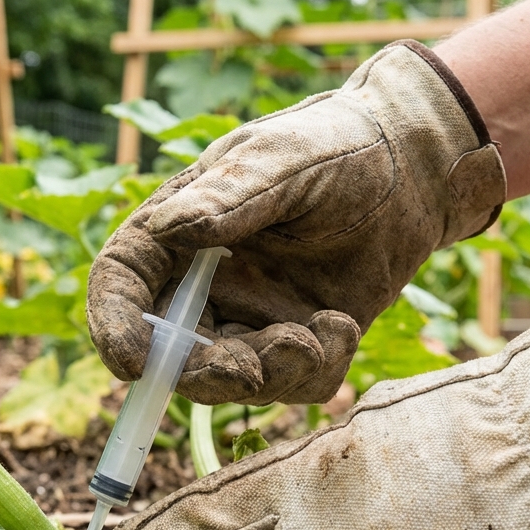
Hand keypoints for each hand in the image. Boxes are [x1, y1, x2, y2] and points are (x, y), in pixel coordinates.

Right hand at [87, 41, 505, 405]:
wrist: (415, 171)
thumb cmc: (339, 145)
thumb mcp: (284, 159)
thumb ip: (231, 195)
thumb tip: (168, 227)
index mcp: (178, 228)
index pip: (122, 281)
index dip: (114, 325)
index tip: (132, 364)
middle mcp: (203, 280)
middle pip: (171, 351)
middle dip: (208, 372)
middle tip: (254, 368)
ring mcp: (250, 314)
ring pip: (231, 377)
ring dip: (271, 373)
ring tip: (324, 331)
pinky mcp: (297, 338)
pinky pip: (291, 383)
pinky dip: (317, 369)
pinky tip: (344, 326)